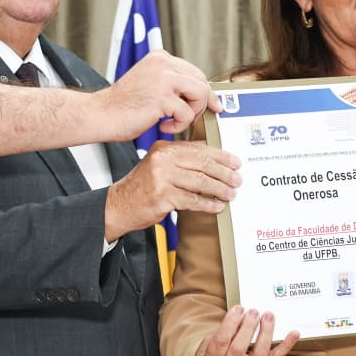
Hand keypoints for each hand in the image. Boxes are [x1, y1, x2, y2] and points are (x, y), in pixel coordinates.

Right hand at [99, 51, 220, 137]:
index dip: (205, 91)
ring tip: (175, 122)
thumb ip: (172, 84)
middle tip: (189, 118)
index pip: (194, 71)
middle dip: (201, 104)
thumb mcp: (151, 85)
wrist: (100, 115)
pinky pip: (187, 113)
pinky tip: (163, 127)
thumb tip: (200, 94)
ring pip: (200, 94)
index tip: (211, 105)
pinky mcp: (162, 97)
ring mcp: (163, 78)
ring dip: (192, 114)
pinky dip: (179, 125)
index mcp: (160, 58)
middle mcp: (163, 63)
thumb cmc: (123, 106)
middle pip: (201, 81)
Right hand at [104, 140, 240, 240]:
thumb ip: (181, 159)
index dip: (221, 156)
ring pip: (200, 182)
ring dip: (219, 190)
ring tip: (230, 194)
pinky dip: (207, 204)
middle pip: (203, 164)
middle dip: (224, 173)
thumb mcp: (159, 164)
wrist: (119, 205)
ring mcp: (162, 178)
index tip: (235, 162)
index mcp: (164, 148)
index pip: (199, 149)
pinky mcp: (163, 196)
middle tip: (237, 180)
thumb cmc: (141, 186)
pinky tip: (216, 206)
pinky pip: (192, 200)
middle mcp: (163, 159)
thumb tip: (212, 160)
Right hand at [192, 304, 299, 355]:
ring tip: (268, 317)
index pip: (220, 342)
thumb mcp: (209, 345)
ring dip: (265, 334)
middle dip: (247, 328)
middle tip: (254, 312)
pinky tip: (293, 334)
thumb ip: (224, 333)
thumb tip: (243, 314)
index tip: (239, 309)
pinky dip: (285, 346)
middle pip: (238, 350)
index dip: (230, 324)